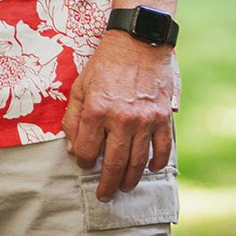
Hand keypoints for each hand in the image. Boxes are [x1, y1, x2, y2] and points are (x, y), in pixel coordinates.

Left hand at [63, 28, 176, 199]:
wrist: (138, 39)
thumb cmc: (106, 62)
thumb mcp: (80, 84)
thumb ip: (73, 117)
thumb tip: (72, 147)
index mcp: (96, 110)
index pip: (85, 152)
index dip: (82, 162)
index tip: (84, 161)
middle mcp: (120, 119)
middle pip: (111, 165)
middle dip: (105, 185)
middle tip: (104, 196)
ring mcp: (144, 119)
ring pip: (136, 162)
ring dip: (129, 180)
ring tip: (124, 187)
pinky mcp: (162, 116)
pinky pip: (162, 148)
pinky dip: (157, 163)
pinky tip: (151, 168)